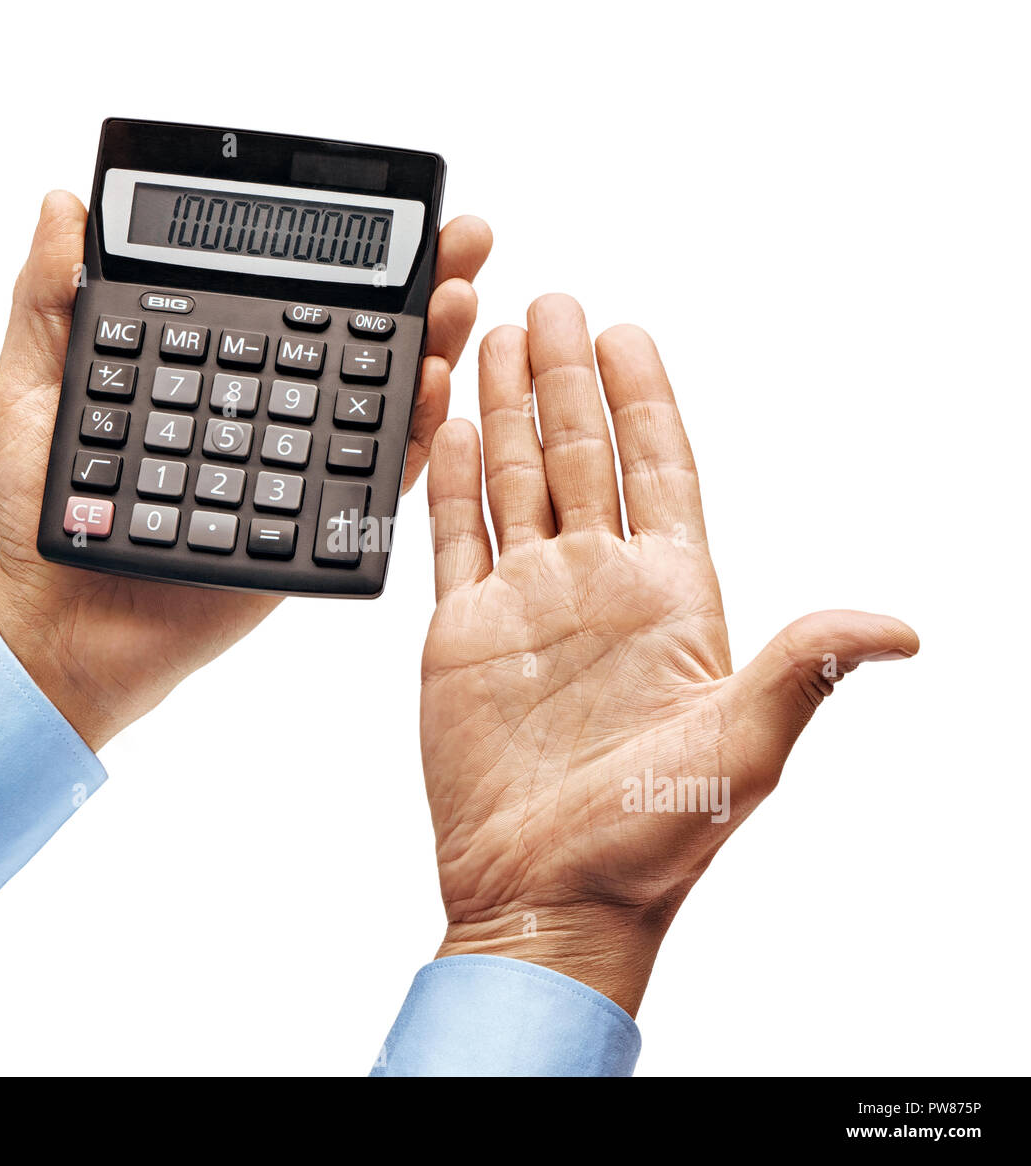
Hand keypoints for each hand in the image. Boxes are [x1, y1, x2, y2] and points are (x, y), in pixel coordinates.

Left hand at [0, 192, 490, 749]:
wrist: (62, 624)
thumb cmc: (39, 514)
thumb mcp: (31, 389)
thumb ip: (48, 302)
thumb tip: (63, 206)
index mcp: (212, 371)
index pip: (289, 298)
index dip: (342, 253)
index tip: (390, 210)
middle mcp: (264, 411)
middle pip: (355, 338)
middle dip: (419, 284)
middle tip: (463, 238)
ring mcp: (293, 467)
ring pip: (378, 400)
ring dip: (433, 346)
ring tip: (460, 296)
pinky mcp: (310, 525)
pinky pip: (373, 482)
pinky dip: (413, 436)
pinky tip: (430, 386)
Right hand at [420, 295, 917, 1015]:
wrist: (546, 893)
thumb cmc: (648, 839)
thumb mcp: (743, 749)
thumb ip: (804, 669)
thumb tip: (899, 628)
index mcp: (672, 600)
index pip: (663, 472)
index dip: (647, 402)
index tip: (629, 333)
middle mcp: (599, 589)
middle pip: (583, 457)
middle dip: (567, 379)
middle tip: (554, 304)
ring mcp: (527, 605)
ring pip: (516, 482)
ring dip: (508, 411)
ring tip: (499, 343)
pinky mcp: (463, 633)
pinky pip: (456, 538)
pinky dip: (451, 481)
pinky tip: (452, 427)